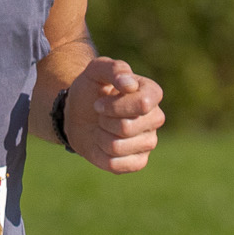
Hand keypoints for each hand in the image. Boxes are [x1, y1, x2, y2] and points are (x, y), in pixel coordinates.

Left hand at [62, 55, 164, 171]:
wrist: (78, 115)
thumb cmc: (90, 91)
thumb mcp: (95, 71)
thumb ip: (114, 69)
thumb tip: (129, 84)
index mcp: (151, 93)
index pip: (143, 104)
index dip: (115, 106)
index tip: (99, 103)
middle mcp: (155, 118)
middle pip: (127, 127)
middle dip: (104, 121)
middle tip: (100, 116)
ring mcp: (148, 142)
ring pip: (118, 146)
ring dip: (100, 137)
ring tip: (101, 128)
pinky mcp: (138, 161)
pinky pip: (117, 165)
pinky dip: (101, 155)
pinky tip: (102, 144)